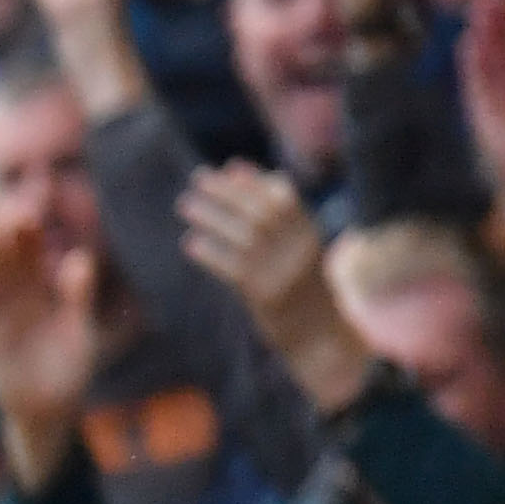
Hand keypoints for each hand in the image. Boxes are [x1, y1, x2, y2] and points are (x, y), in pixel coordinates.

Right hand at [0, 216, 97, 475]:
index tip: (32, 210)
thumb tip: (81, 258)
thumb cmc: (69, 368)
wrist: (45, 407)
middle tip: (10, 211)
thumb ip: (78, 297)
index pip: (35, 249)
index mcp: (45, 285)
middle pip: (10, 253)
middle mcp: (19, 290)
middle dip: (8, 233)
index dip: (32, 230)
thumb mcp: (80, 332)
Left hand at [178, 163, 372, 410]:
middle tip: (198, 178)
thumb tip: (263, 176)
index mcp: (310, 237)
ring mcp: (283, 273)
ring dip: (211, 217)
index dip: (257, 182)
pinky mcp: (265, 296)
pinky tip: (190, 244)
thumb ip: (286, 219)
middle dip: (227, 192)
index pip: (284, 200)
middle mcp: (299, 251)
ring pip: (243, 237)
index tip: (231, 166)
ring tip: (185, 203)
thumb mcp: (303, 249)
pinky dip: (210, 254)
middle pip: (259, 214)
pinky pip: (233, 269)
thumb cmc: (304, 286)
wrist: (319, 337)